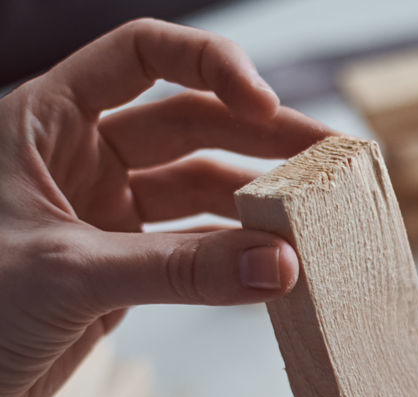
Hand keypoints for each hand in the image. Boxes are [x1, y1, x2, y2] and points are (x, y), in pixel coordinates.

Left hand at [0, 19, 330, 396]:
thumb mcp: (68, 275)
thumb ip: (179, 270)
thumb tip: (282, 266)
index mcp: (43, 121)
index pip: (140, 57)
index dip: (209, 66)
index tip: (263, 104)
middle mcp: (77, 157)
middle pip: (190, 122)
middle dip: (263, 137)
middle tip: (330, 159)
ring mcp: (103, 212)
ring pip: (200, 189)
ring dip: (258, 200)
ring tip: (320, 214)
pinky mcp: (122, 267)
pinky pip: (195, 249)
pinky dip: (238, 256)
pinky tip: (281, 263)